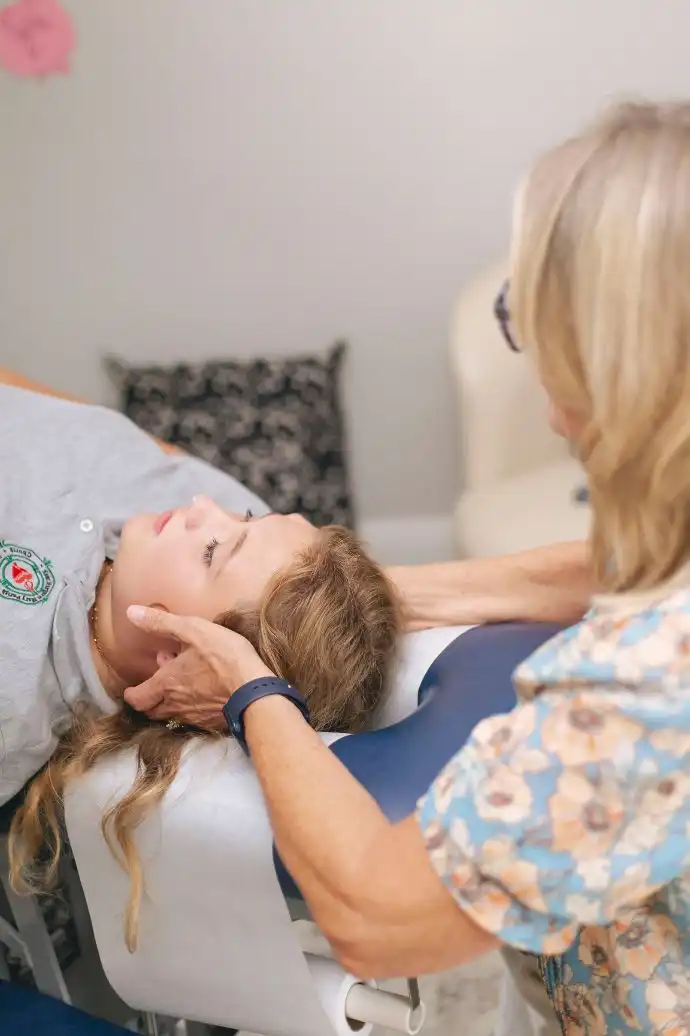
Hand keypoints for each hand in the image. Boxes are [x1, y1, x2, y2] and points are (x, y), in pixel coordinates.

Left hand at [123, 606, 274, 729]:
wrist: (255, 690)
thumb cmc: (224, 658)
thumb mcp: (193, 630)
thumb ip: (161, 623)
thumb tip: (131, 613)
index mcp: (166, 684)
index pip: (137, 699)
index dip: (131, 695)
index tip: (132, 690)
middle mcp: (176, 705)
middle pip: (151, 711)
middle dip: (148, 700)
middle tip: (157, 684)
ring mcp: (194, 716)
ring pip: (172, 716)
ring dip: (170, 702)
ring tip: (182, 684)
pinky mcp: (212, 722)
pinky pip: (193, 719)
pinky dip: (191, 708)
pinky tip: (203, 693)